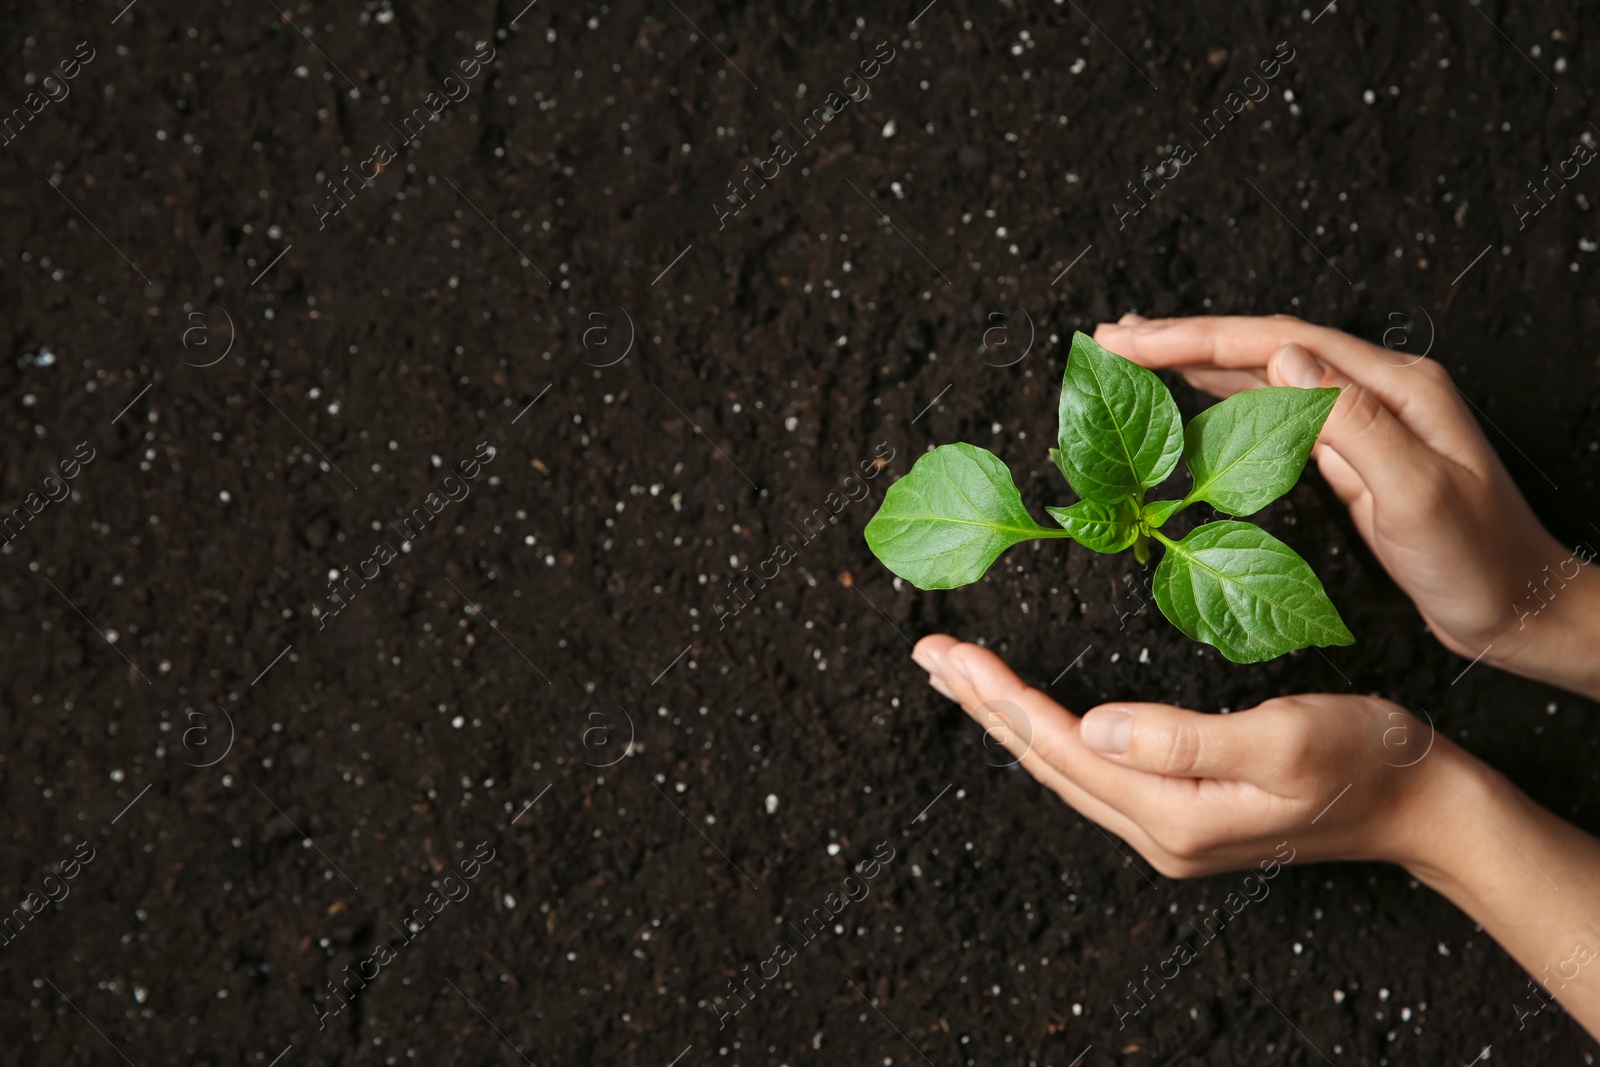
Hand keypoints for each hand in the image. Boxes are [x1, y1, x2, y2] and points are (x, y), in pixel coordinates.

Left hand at [911, 635, 1444, 875]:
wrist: (1419, 803)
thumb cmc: (1362, 758)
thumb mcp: (1281, 739)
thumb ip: (1185, 738)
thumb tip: (1097, 727)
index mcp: (1172, 814)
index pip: (1062, 746)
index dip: (1001, 695)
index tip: (950, 650)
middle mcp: (1157, 829)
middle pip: (1047, 760)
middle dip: (983, 704)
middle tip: (928, 654)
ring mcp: (1167, 827)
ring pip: (1063, 767)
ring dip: (1007, 719)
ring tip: (959, 678)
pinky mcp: (1181, 812)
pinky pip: (1091, 772)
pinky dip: (1048, 735)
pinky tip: (1030, 716)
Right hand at [1092, 314, 1599, 699]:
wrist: (1520, 608)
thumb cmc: (1477, 562)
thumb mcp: (1416, 496)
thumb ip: (1352, 423)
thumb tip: (1283, 359)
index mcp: (1393, 387)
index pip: (1275, 343)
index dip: (1196, 337)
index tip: (1132, 339)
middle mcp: (1377, 388)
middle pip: (1263, 346)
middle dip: (1184, 338)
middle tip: (1113, 338)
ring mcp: (1364, 418)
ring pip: (1264, 373)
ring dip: (1197, 361)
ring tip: (1137, 353)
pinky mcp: (1353, 451)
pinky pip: (1273, 410)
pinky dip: (1224, 395)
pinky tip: (1193, 395)